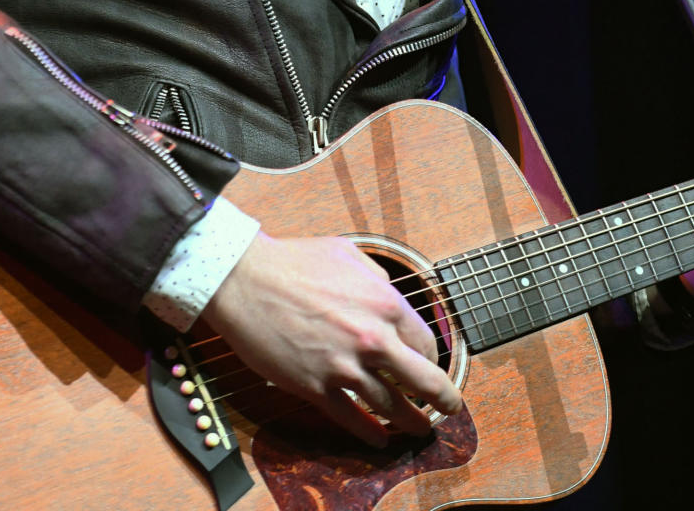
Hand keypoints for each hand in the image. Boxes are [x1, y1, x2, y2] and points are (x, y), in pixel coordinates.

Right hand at [204, 231, 461, 447]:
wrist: (244, 279)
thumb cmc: (292, 261)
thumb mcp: (347, 253)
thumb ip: (376, 277)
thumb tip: (389, 293)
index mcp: (384, 303)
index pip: (427, 342)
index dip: (432, 359)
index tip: (430, 367)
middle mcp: (372, 338)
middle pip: (423, 383)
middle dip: (442, 401)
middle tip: (449, 409)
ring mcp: (344, 366)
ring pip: (391, 408)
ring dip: (409, 423)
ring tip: (418, 429)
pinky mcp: (316, 387)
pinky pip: (353, 419)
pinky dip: (370, 433)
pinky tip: (379, 439)